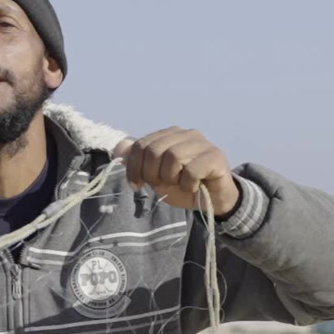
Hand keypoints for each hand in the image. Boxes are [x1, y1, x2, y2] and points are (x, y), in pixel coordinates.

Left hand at [114, 127, 239, 214]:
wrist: (213, 199)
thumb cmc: (183, 185)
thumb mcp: (155, 176)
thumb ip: (137, 161)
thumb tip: (118, 150)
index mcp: (168, 135)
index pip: (140, 145)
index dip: (133, 168)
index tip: (136, 185)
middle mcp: (185, 134)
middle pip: (154, 150)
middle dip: (151, 174)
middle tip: (160, 185)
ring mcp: (202, 143)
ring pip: (174, 157)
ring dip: (171, 178)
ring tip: (178, 184)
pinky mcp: (215, 156)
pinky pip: (192, 170)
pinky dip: (188, 184)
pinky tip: (193, 186)